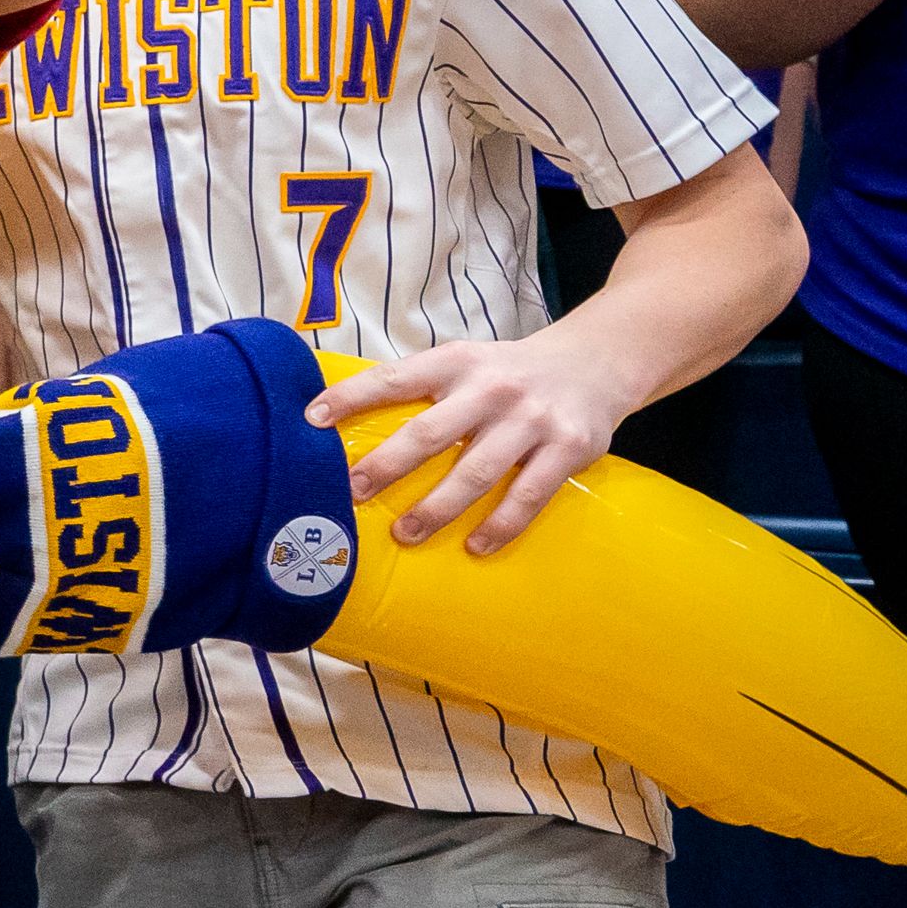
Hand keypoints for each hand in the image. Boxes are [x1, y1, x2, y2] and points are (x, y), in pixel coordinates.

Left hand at [305, 334, 635, 551]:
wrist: (595, 363)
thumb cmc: (508, 372)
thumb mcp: (464, 362)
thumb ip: (420, 386)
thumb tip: (347, 418)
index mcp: (455, 362)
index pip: (392, 378)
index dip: (349, 397)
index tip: (311, 419)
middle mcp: (490, 389)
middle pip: (428, 433)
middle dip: (386, 466)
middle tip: (352, 493)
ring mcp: (530, 420)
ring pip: (475, 472)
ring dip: (436, 508)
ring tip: (404, 533)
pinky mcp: (567, 449)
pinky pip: (527, 496)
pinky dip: (500, 525)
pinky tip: (475, 545)